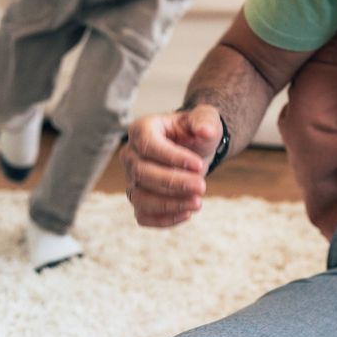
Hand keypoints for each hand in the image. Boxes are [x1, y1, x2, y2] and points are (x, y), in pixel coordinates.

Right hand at [120, 105, 222, 227]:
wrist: (194, 148)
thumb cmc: (196, 130)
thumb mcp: (205, 118)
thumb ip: (205, 121)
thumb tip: (205, 131)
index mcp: (142, 129)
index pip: (148, 145)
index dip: (172, 158)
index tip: (199, 165)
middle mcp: (130, 155)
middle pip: (142, 173)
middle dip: (173, 183)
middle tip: (201, 186)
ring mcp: (132, 179)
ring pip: (140, 198)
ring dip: (169, 204)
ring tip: (197, 203)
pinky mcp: (139, 198)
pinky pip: (143, 215)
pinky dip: (163, 219)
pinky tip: (187, 214)